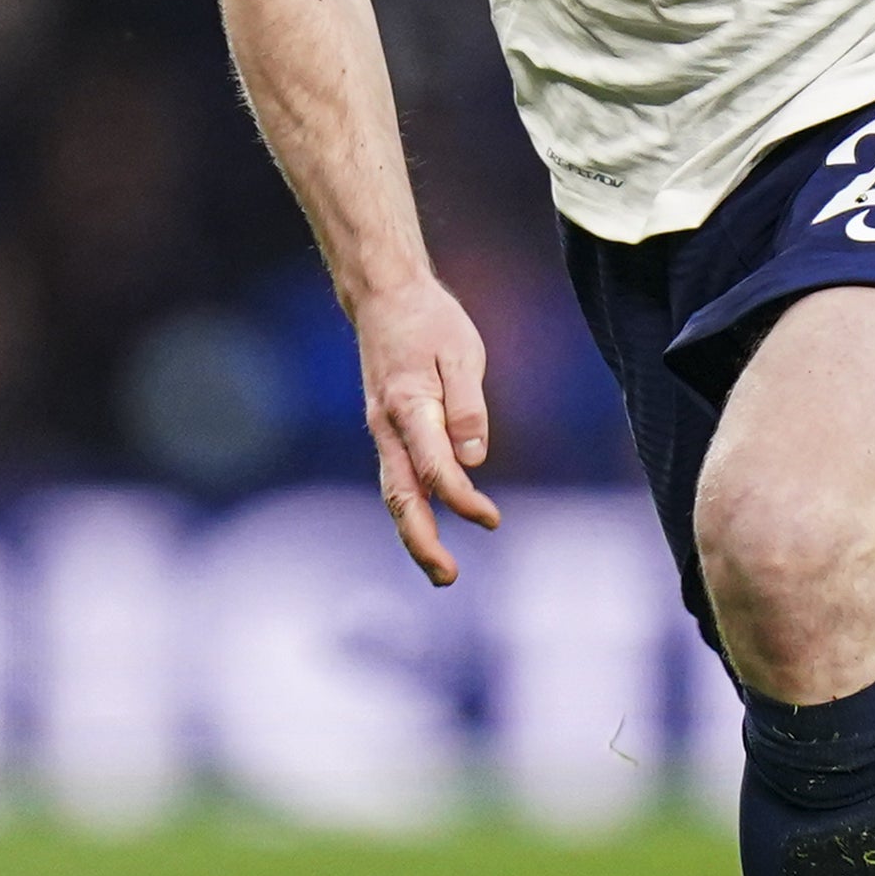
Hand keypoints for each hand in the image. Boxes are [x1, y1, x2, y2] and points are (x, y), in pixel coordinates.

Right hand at [355, 274, 501, 585]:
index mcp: (409, 408)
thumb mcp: (461, 353)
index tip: (492, 520)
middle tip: (448, 577)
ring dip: (414, 535)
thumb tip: (474, 459)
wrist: (384, 297)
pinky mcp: (387, 430)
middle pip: (401, 498)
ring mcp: (382, 431)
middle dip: (422, 542)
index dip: (463, 500)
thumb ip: (467, 407)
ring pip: (394, 494)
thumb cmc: (428, 321)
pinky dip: (410, 510)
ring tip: (440, 571)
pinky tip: (428, 528)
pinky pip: (396, 479)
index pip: (435, 469)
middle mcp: (388, 428)